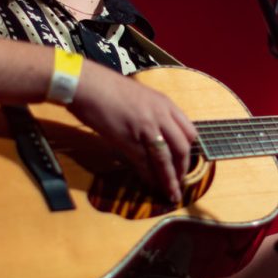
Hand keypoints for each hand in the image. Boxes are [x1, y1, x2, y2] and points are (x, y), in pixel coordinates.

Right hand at [69, 65, 197, 202]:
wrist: (87, 84)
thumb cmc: (107, 87)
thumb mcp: (140, 96)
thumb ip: (153, 112)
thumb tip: (156, 132)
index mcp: (164, 103)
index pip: (189, 131)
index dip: (190, 151)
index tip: (186, 161)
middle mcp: (160, 116)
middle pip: (182, 148)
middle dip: (183, 168)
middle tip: (180, 181)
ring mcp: (145, 129)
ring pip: (165, 160)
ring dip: (170, 179)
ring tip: (171, 193)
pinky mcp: (128, 140)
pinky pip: (144, 164)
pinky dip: (149, 177)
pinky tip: (151, 185)